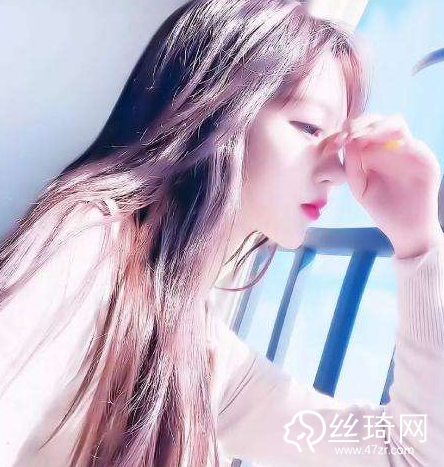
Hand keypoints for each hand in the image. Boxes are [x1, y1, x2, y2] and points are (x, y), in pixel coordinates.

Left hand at [332, 114, 442, 258]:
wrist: (406, 227)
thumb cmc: (381, 208)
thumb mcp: (359, 187)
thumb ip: (352, 165)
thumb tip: (347, 140)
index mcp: (373, 153)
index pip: (360, 131)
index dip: (345, 132)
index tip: (333, 143)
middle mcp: (390, 147)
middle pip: (375, 121)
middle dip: (359, 124)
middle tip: (345, 134)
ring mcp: (407, 149)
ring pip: (393, 122)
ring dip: (374, 125)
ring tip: (358, 135)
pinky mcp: (422, 156)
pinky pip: (408, 138)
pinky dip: (390, 135)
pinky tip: (375, 143)